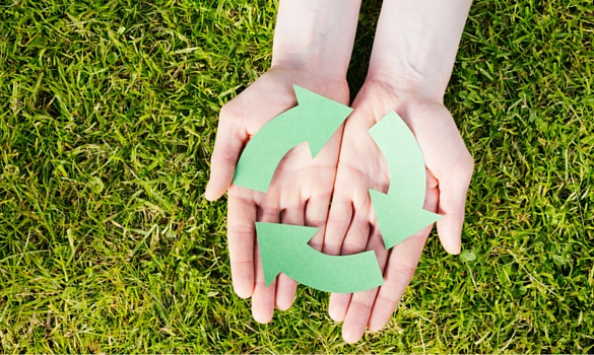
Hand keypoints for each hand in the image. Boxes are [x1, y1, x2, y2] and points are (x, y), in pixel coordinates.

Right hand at [206, 66, 349, 321]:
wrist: (310, 75)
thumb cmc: (268, 94)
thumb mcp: (237, 121)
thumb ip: (226, 159)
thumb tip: (211, 197)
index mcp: (248, 181)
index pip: (244, 230)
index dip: (243, 260)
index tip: (241, 290)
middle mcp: (274, 193)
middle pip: (270, 244)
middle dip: (266, 279)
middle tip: (263, 316)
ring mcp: (302, 191)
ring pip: (298, 241)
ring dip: (294, 273)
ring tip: (288, 304)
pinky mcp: (330, 184)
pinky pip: (328, 222)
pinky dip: (325, 249)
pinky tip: (323, 274)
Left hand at [322, 79, 472, 342]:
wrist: (402, 91)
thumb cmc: (436, 128)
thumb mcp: (455, 168)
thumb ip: (453, 208)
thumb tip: (455, 250)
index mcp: (415, 216)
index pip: (398, 266)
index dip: (387, 297)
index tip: (376, 327)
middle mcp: (386, 214)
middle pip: (368, 266)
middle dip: (358, 299)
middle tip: (347, 332)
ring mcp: (362, 200)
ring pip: (344, 248)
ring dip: (335, 280)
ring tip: (328, 311)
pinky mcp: (340, 182)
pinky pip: (326, 219)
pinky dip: (317, 245)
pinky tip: (309, 270)